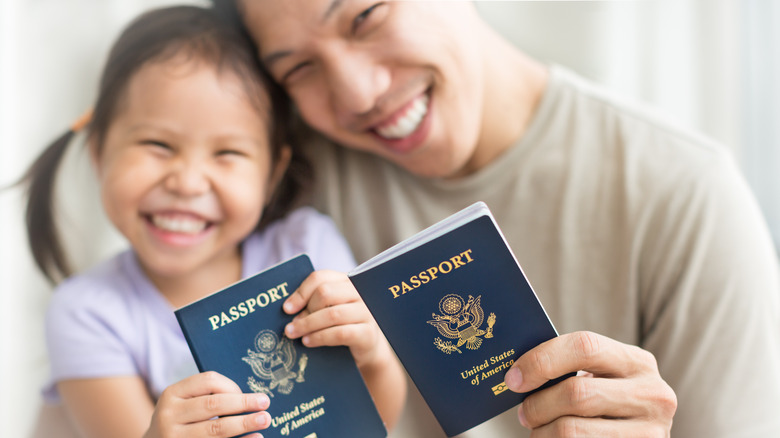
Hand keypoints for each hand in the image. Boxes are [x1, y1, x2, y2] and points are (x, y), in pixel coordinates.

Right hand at [145, 371, 270, 437]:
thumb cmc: (179, 420)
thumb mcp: (183, 402)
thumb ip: (207, 395)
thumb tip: (251, 397)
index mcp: (171, 394)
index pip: (208, 381)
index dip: (232, 386)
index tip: (248, 394)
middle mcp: (169, 415)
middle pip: (214, 404)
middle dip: (244, 402)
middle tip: (265, 402)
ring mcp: (175, 437)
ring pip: (216, 428)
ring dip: (244, 423)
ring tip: (265, 419)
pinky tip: (255, 437)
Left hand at [282, 270, 383, 366]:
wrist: (366, 347)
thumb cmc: (342, 324)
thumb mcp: (328, 309)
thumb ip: (313, 303)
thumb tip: (289, 309)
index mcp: (347, 281)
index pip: (321, 277)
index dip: (301, 292)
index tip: (287, 308)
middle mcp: (359, 292)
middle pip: (326, 293)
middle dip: (305, 310)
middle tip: (291, 326)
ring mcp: (366, 312)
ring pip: (332, 314)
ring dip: (308, 325)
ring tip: (294, 334)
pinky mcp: (368, 333)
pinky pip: (340, 333)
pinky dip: (320, 337)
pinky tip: (308, 342)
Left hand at [504, 331, 676, 436]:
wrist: (639, 437)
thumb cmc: (607, 403)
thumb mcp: (601, 379)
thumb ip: (571, 369)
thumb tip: (517, 373)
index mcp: (638, 362)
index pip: (585, 347)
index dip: (542, 360)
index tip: (514, 378)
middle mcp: (653, 395)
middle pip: (577, 393)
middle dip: (539, 404)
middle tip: (523, 413)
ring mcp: (650, 432)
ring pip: (572, 431)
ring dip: (543, 433)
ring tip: (538, 431)